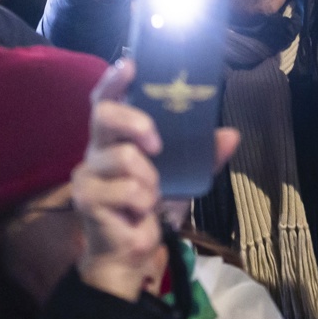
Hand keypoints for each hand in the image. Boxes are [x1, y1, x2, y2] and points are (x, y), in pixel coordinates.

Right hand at [74, 61, 237, 302]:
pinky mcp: (86, 198)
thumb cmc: (149, 209)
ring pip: (124, 157)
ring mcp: (87, 173)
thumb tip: (231, 134)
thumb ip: (204, 157)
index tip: (132, 64)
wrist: (131, 254)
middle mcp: (96, 150)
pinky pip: (127, 191)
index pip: (106, 100)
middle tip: (157, 143)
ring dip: (149, 180)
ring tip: (149, 197)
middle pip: (104, 116)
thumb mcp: (183, 179)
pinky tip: (137, 215)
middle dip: (135, 122)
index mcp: (115, 138)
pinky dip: (142, 204)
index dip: (115, 80)